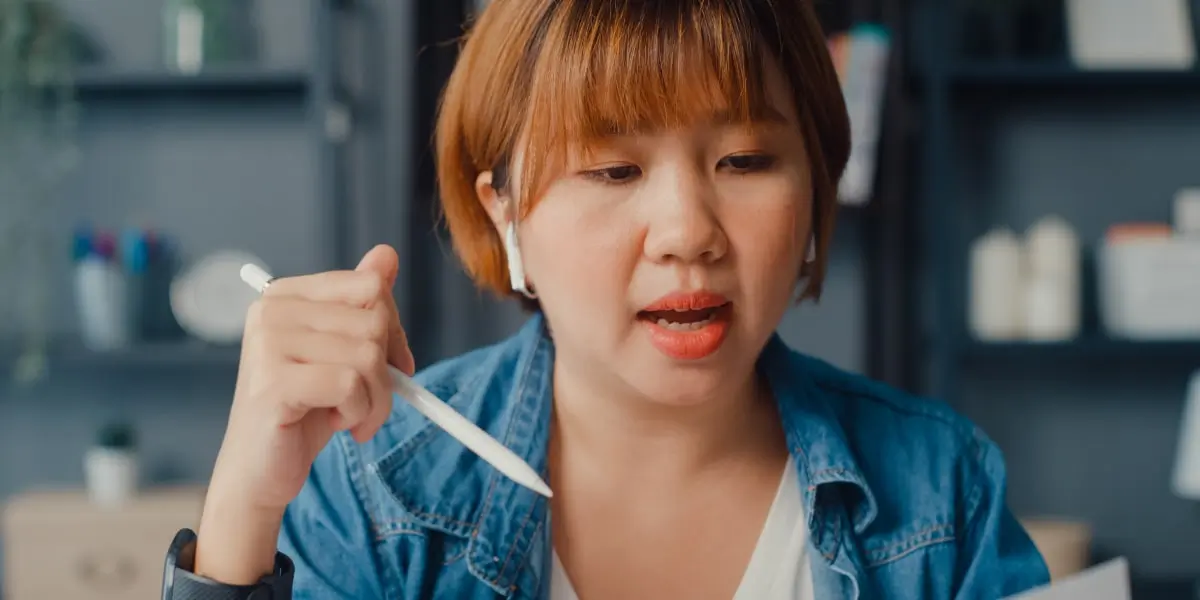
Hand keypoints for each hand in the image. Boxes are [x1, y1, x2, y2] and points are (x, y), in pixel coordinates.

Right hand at [194, 244, 414, 583]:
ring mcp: (268, 344)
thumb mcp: (343, 352)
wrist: (262, 472)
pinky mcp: (273, 382)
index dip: (392, 330)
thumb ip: (361, 304)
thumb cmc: (305, 411)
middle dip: (387, 371)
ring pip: (368, 356)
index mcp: (286, 294)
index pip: (371, 285)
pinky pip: (351, 385)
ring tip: (349, 416)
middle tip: (366, 401)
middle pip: (375, 321)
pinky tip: (336, 424)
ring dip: (375, 400)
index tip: (385, 365)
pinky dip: (360, 413)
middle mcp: (272, 311)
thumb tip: (386, 254)